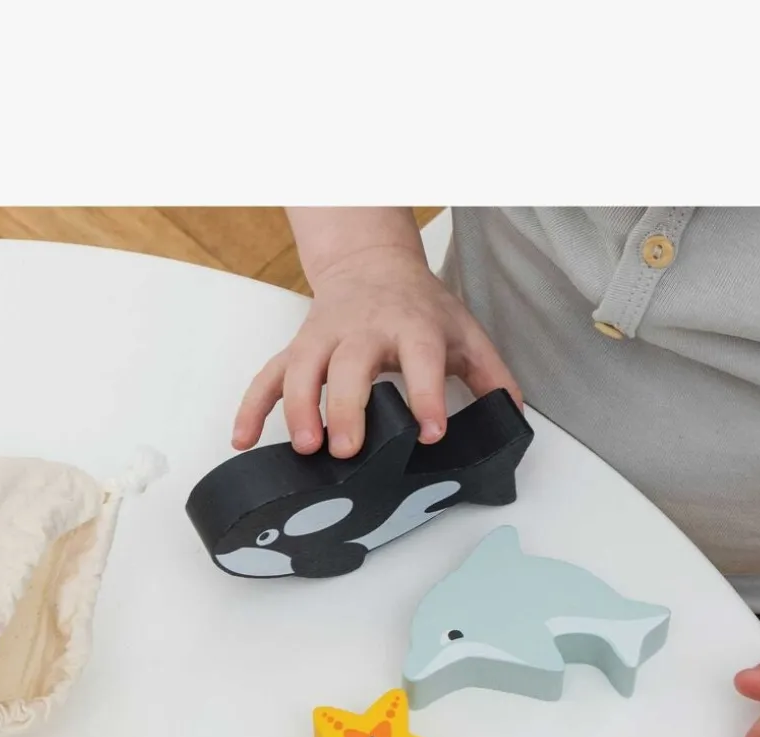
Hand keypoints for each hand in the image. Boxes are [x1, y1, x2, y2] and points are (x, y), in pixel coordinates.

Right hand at [232, 246, 521, 457]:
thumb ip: (492, 374)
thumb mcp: (464, 332)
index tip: (430, 431)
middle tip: (347, 450)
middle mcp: (363, 330)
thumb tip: (515, 416)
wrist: (372, 263)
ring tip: (304, 448)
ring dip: (297, 409)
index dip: (426, 395)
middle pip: (348, 366)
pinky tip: (244, 441)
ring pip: (301, 369)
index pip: (420, 358)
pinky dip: (252, 407)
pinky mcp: (297, 347)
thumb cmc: (421, 307)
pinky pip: (267, 375)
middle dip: (345, 407)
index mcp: (411, 326)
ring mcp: (324, 338)